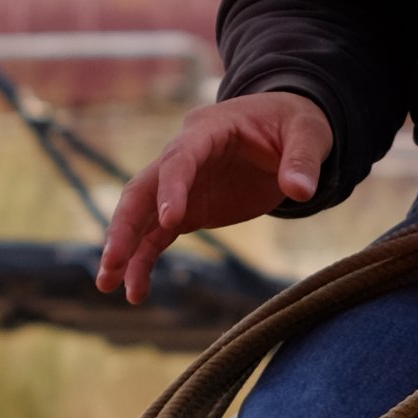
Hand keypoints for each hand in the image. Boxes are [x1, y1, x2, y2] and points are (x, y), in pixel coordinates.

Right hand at [97, 90, 332, 303]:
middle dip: (125, 224)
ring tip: (107, 285)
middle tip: (111, 260)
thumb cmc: (294, 124)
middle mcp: (185, 155)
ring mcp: (182, 185)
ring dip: (124, 248)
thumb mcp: (310, 133)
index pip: (181, 158)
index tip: (169, 222)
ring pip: (141, 215)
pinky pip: (157, 237)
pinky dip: (144, 261)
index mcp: (209, 130)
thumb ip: (303, 160)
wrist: (286, 131)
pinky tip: (136, 293)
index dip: (172, 188)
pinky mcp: (189, 210)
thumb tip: (301, 191)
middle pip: (144, 188)